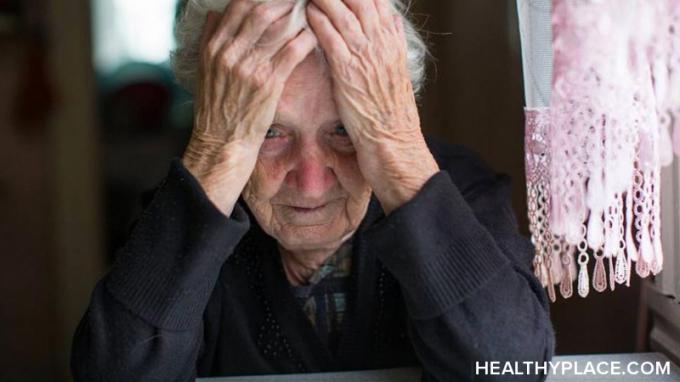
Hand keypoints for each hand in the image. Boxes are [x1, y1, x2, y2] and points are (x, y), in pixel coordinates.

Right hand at [182, 0, 317, 215]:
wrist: (223, 143)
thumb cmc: (216, 108)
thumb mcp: (203, 70)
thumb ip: (209, 39)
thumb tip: (216, 12)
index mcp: (213, 46)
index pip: (238, 6)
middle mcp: (230, 53)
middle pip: (261, 10)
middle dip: (284, 2)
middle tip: (298, 2)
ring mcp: (249, 67)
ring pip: (279, 27)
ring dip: (297, 17)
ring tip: (309, 14)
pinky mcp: (269, 84)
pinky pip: (292, 51)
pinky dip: (304, 39)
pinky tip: (313, 36)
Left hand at [306, 0, 438, 213]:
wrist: (392, 141)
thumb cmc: (391, 112)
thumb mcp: (398, 70)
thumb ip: (392, 42)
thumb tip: (391, 20)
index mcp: (393, 41)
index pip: (376, 2)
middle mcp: (381, 43)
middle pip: (359, 0)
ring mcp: (365, 55)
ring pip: (343, 11)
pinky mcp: (348, 70)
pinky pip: (331, 36)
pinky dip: (318, 20)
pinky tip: (306, 11)